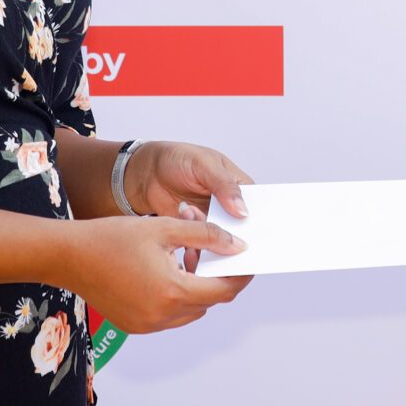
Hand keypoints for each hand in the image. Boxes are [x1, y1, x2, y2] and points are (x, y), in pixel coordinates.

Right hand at [55, 213, 247, 332]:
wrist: (67, 256)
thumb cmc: (112, 237)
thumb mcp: (165, 227)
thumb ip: (206, 235)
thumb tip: (238, 246)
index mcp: (173, 290)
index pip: (224, 290)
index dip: (240, 275)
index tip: (246, 260)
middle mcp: (162, 315)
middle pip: (209, 301)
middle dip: (216, 277)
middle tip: (210, 250)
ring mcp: (148, 325)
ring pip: (191, 310)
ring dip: (196, 288)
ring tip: (184, 257)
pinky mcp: (135, 326)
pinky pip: (170, 316)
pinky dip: (177, 297)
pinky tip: (165, 271)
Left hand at [126, 141, 251, 234]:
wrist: (146, 174)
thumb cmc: (178, 159)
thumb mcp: (204, 164)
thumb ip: (224, 185)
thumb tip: (243, 211)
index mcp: (240, 186)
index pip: (258, 207)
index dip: (259, 221)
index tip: (252, 232)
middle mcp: (230, 207)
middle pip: (243, 229)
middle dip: (235, 236)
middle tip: (223, 235)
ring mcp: (214, 221)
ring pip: (223, 240)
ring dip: (211, 238)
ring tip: (190, 214)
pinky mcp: (197, 232)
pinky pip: (204, 246)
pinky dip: (197, 244)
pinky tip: (186, 229)